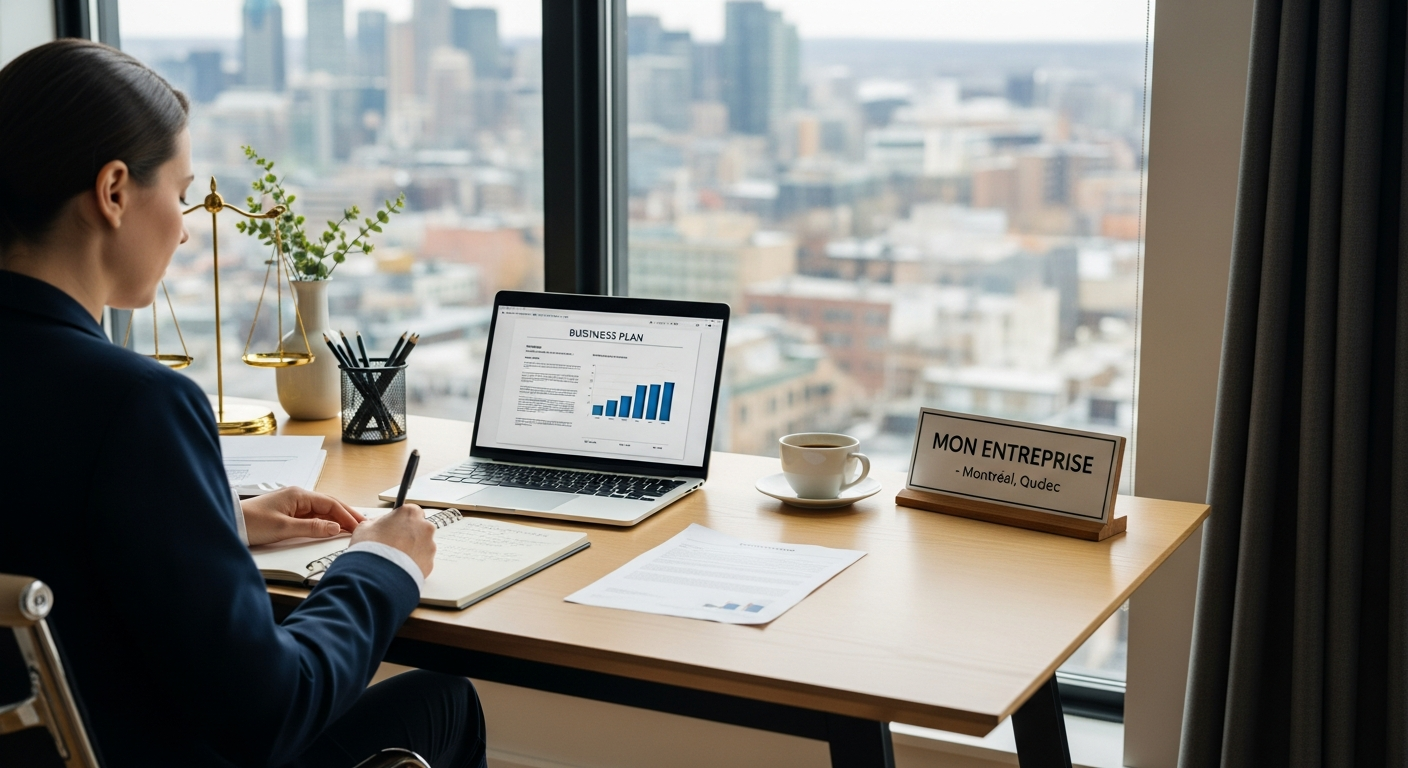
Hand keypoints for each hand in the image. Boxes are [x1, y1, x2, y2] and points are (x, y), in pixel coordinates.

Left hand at [240, 486, 364, 546]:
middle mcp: (298, 496)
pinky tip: (331, 528)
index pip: (330, 504)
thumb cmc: (252, 523)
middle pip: (329, 504)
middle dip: (347, 514)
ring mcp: (293, 505)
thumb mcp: (284, 529)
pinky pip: (312, 516)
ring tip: (352, 527)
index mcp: (298, 495)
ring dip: (337, 518)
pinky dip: (325, 522)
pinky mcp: (288, 513)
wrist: (230, 523)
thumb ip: (311, 528)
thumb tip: (334, 528)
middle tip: (363, 524)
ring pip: (321, 510)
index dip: (346, 515)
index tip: (358, 526)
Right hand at [350, 504, 436, 577]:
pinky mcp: (430, 563)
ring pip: (423, 545)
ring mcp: (429, 546)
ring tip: (395, 559)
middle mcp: (424, 527)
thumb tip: (380, 525)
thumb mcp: (365, 527)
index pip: (411, 511)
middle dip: (409, 535)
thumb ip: (377, 522)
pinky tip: (400, 568)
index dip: (401, 520)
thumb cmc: (371, 548)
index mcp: (410, 513)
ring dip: (412, 550)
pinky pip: (422, 561)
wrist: (376, 575)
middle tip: (394, 544)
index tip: (395, 526)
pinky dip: (414, 564)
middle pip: (420, 528)